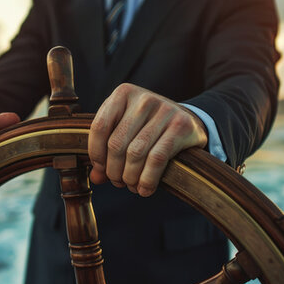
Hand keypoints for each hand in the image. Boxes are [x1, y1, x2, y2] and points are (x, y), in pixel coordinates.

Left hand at [88, 83, 207, 196]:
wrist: (188, 121)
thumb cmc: (148, 128)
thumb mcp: (126, 130)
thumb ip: (107, 150)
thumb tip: (95, 177)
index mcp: (123, 94)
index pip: (100, 127)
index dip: (96, 153)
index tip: (100, 169)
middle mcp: (143, 99)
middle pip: (116, 143)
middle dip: (114, 170)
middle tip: (118, 182)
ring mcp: (164, 110)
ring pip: (135, 153)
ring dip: (130, 177)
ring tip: (131, 186)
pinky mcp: (181, 126)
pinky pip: (156, 159)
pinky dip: (147, 179)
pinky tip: (145, 189)